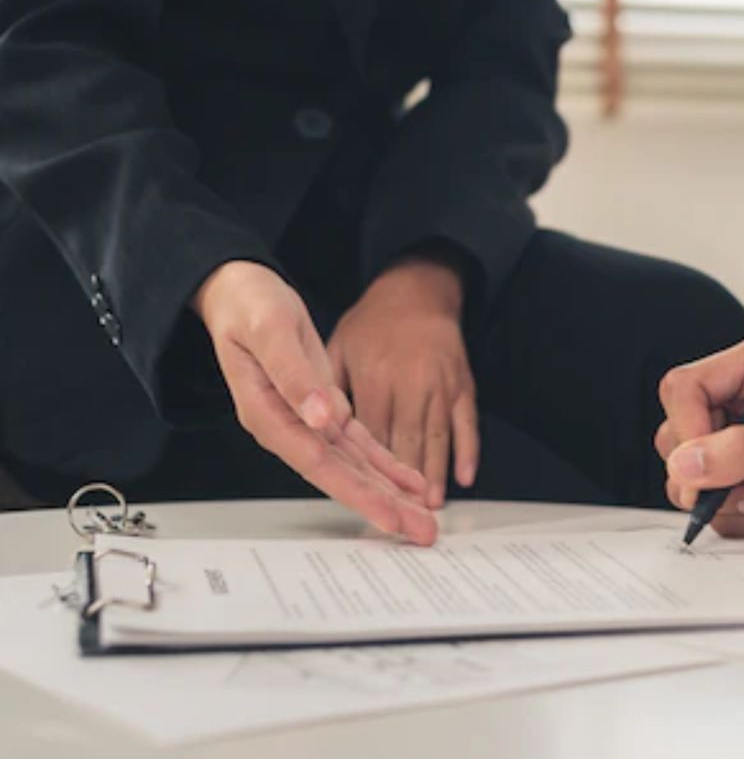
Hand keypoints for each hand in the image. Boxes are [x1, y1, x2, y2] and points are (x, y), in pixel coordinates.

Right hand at [193, 261, 435, 543]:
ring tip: (423, 519)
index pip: (319, 465)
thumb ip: (294, 377)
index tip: (390, 516)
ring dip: (390, 492)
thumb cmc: (249, 307)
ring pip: (354, 466)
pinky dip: (385, 464)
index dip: (358, 492)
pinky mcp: (323, 410)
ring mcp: (307, 423)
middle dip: (384, 505)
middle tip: (422, 531)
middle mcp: (289, 428)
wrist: (239, 292)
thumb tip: (321, 417)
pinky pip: (358, 446)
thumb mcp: (269, 331)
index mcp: (269, 415)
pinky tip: (409, 483)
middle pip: (341, 477)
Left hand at [328, 255, 476, 508]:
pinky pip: (466, 423)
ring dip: (433, 476)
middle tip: (404, 519)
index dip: (367, 471)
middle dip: (403, 487)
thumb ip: (326, 386)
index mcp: (376, 376)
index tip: (367, 499)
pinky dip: (466, 451)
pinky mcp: (461, 384)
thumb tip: (325, 426)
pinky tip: (462, 477)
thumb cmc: (372, 321)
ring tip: (428, 508)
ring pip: (436, 438)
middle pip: (405, 444)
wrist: (418, 289)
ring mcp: (440, 385)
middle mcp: (411, 383)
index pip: (369, 435)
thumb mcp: (338, 345)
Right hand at [655, 336, 743, 537]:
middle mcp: (737, 402)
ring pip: (686, 477)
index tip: (706, 468)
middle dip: (710, 476)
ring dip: (727, 502)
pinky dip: (740, 518)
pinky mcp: (739, 478)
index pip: (683, 389)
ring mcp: (734, 443)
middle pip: (675, 437)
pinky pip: (711, 504)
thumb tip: (684, 462)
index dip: (687, 429)